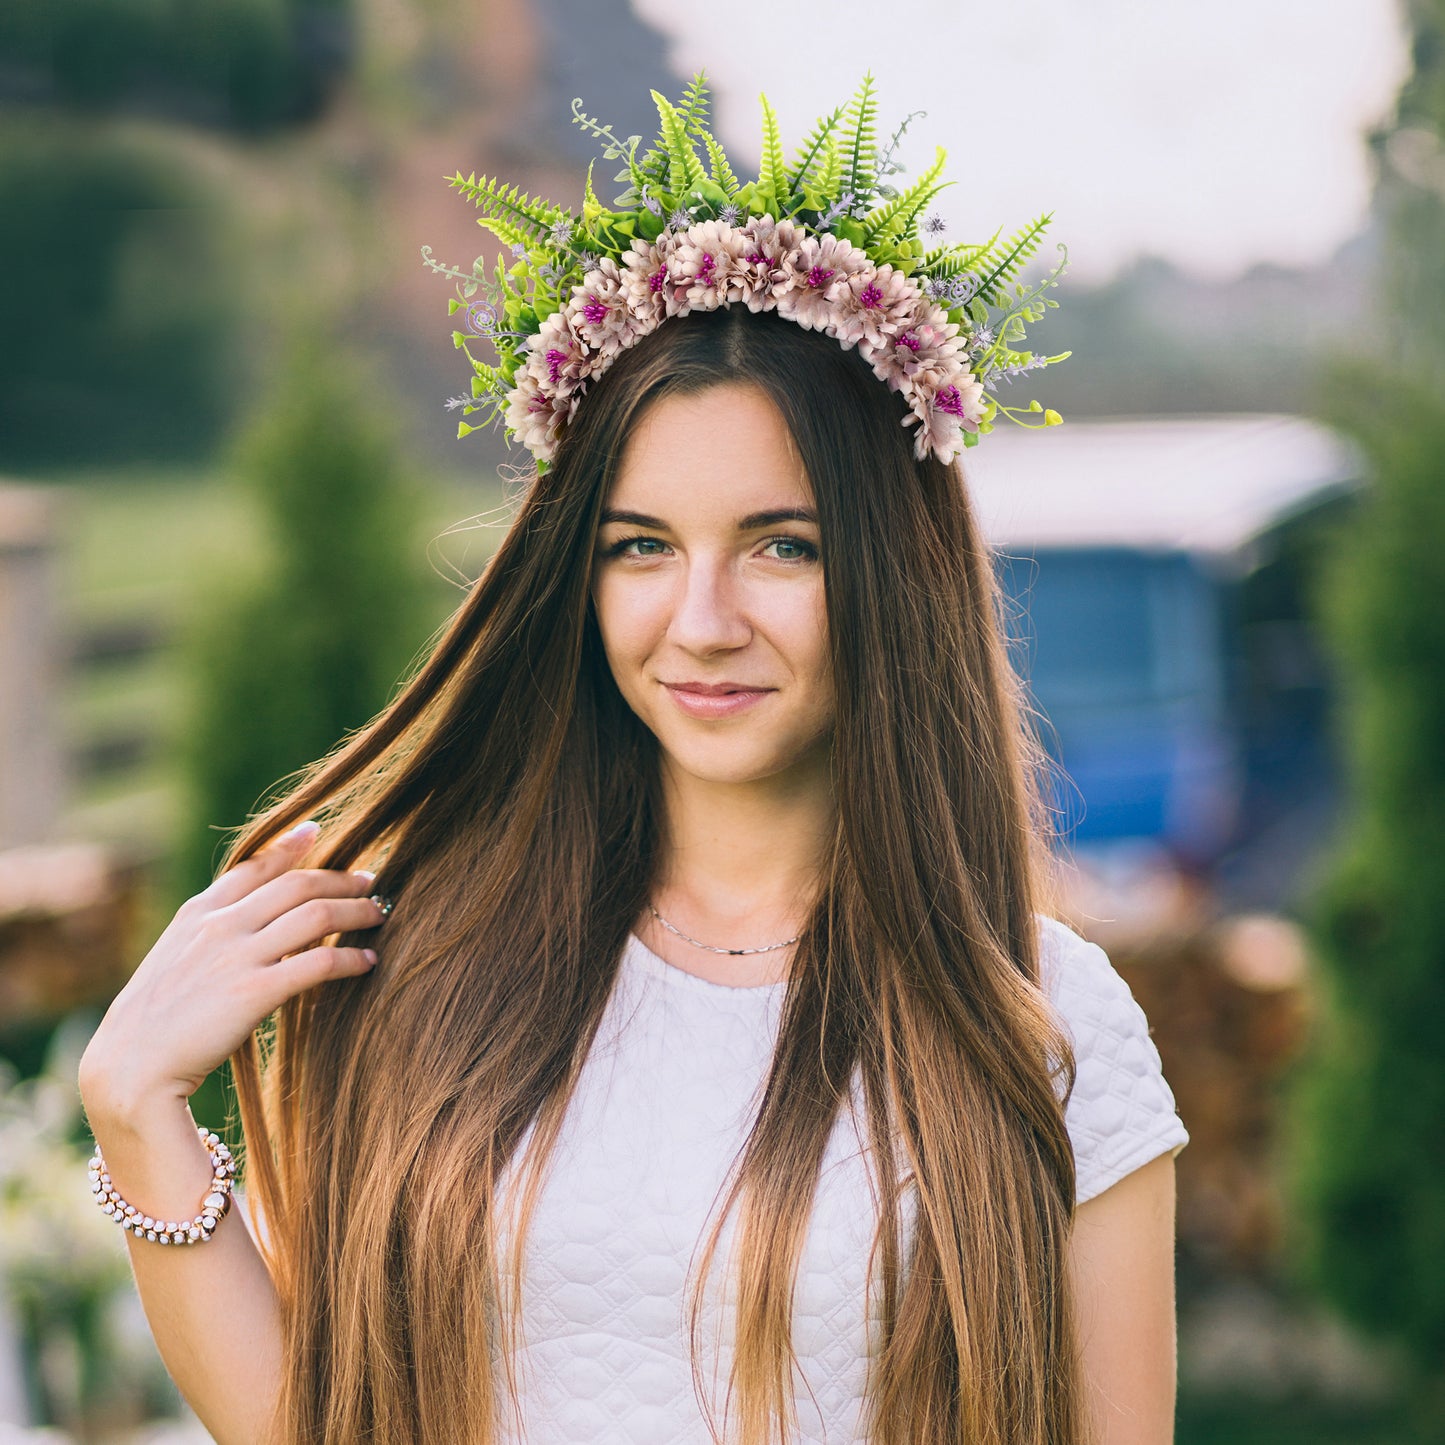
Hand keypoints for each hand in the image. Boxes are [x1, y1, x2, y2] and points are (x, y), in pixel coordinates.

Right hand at [79, 821, 387, 1109]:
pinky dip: (350, 959)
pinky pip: (318, 963)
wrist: (128, 1067)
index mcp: (197, 913)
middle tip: (370, 881)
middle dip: (341, 879)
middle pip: (297, 884)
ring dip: (356, 911)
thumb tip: (243, 920)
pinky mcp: (254, 992)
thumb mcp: (173, 959)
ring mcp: (237, 956)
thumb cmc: (151, 1021)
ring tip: (379, 914)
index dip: (289, 847)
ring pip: (316, 914)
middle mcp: (219, 925)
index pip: (253, 867)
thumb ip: (208, 933)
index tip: (317, 832)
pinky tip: (367, 963)